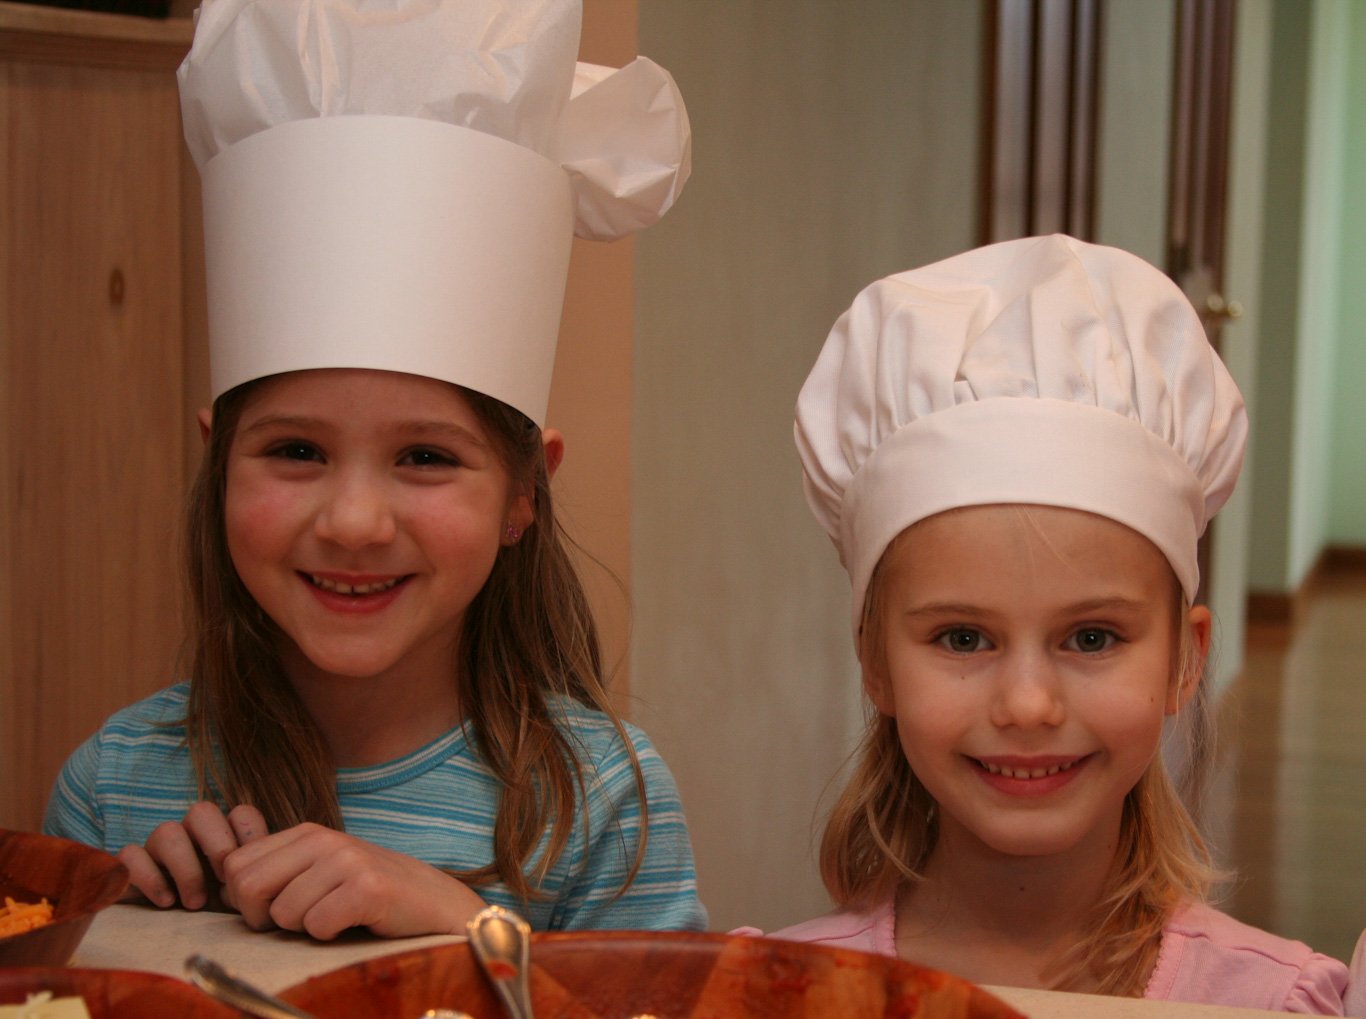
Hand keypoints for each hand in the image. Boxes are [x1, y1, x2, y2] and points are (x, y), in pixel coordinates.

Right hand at [116, 802, 267, 910]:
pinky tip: (166, 902)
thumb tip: (281, 877)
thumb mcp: (244, 895)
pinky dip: (148, 877)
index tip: (257, 868)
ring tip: (197, 902)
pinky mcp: (129, 866)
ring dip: (185, 868)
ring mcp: (159, 846)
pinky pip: (130, 855)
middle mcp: (191, 833)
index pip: (241, 813)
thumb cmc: (218, 910)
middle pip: (201, 811)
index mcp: (224, 834)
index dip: (251, 836)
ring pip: (166, 831)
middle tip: (226, 880)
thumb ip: (260, 878)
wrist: (175, 932)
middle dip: (217, 845)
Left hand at [221, 823, 486, 939]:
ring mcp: (347, 860)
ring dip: (304, 929)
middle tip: (300, 922)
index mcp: (305, 833)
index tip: (275, 909)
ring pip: (283, 912)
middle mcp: (324, 839)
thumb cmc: (369, 896)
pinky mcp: (368, 888)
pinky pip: (317, 926)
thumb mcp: (319, 872)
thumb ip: (277, 871)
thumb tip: (224, 885)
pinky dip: (330, 936)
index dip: (245, 900)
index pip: (234, 866)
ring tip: (336, 919)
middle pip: (247, 886)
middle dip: (264, 917)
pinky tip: (354, 924)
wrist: (435, 905)